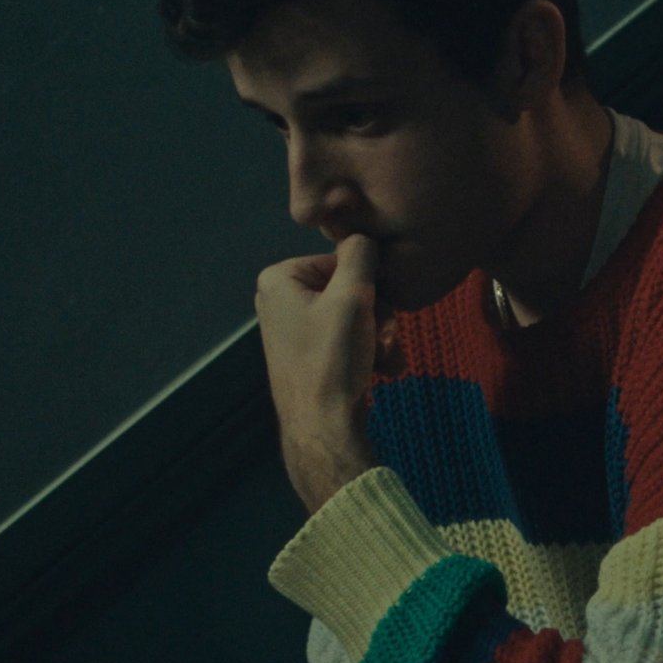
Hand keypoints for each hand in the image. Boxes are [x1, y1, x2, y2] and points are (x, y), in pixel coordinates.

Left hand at [255, 236, 393, 510]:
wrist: (323, 427)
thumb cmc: (332, 358)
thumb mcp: (352, 297)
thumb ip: (361, 255)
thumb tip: (364, 235)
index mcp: (278, 278)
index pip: (341, 261)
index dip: (368, 284)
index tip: (379, 308)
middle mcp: (279, 299)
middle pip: (348, 289)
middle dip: (375, 314)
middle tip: (383, 337)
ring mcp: (292, 329)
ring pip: (353, 315)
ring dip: (378, 335)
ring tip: (384, 358)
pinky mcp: (307, 354)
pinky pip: (346, 338)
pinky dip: (367, 351)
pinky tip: (380, 369)